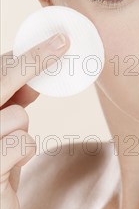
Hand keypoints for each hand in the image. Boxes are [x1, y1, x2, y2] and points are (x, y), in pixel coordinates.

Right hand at [0, 32, 69, 208]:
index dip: (24, 55)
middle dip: (32, 60)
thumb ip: (11, 104)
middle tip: (62, 42)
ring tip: (7, 150)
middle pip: (0, 81)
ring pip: (17, 116)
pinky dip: (23, 152)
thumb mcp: (2, 131)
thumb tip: (33, 79)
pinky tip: (8, 168)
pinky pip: (22, 143)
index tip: (56, 40)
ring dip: (21, 131)